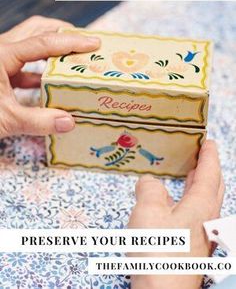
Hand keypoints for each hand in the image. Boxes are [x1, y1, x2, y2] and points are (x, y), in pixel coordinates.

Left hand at [0, 15, 99, 137]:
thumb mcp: (4, 119)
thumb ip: (38, 121)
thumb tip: (70, 123)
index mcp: (2, 55)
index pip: (44, 42)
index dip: (71, 42)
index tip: (94, 43)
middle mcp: (1, 50)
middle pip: (37, 29)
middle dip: (63, 32)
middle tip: (85, 43)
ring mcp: (0, 59)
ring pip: (31, 43)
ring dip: (53, 48)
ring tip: (74, 57)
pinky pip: (25, 63)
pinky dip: (42, 68)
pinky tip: (53, 80)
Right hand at [128, 140, 223, 288]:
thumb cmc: (158, 251)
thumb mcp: (148, 211)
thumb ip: (149, 189)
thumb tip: (149, 181)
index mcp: (201, 204)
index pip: (210, 171)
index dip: (209, 154)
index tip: (208, 141)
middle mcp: (206, 217)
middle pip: (214, 185)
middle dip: (209, 167)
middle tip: (201, 153)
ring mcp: (201, 232)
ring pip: (205, 199)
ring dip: (200, 183)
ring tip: (190, 171)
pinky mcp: (192, 244)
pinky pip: (194, 212)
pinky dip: (189, 198)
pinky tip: (175, 200)